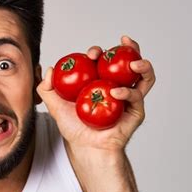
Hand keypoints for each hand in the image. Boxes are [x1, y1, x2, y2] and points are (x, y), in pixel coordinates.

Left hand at [36, 35, 155, 151]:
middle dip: (129, 49)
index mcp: (101, 81)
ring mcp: (129, 98)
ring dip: (144, 65)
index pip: (104, 60)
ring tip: (135, 63)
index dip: (100, 52)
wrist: (85, 147)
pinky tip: (116, 92)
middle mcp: (117, 85)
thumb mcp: (55, 106)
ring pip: (144, 76)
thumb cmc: (73, 127)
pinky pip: (136, 97)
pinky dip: (128, 92)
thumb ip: (47, 88)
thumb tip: (51, 69)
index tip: (92, 53)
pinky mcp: (136, 111)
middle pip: (130, 62)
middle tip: (122, 44)